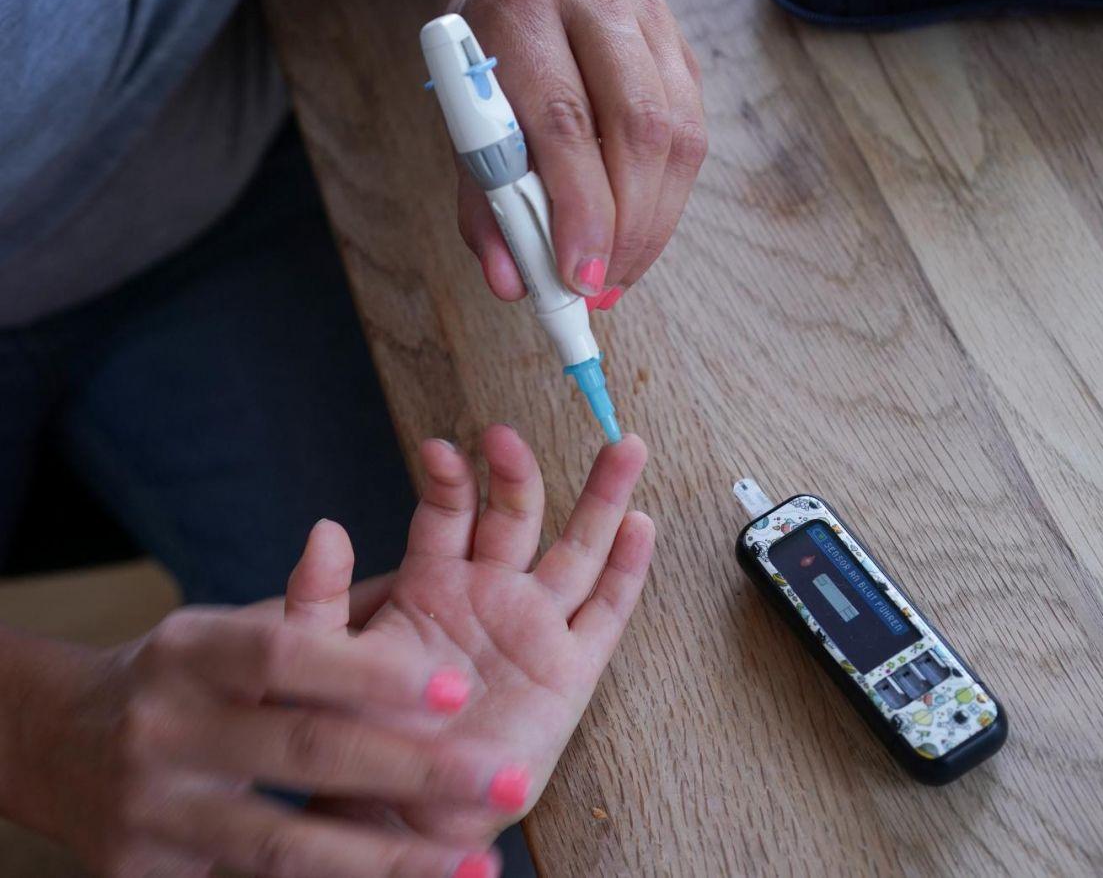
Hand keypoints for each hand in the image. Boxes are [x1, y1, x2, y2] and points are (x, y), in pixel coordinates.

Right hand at [4, 592, 518, 875]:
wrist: (56, 745)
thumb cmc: (188, 678)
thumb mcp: (231, 629)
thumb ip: (325, 612)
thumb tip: (430, 564)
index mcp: (193, 649)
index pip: (289, 652)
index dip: (373, 671)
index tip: (459, 688)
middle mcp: (166, 726)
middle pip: (303, 751)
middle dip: (416, 769)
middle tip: (510, 776)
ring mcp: (153, 810)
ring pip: (286, 845)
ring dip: (392, 861)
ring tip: (478, 865)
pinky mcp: (147, 875)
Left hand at [285, 425, 654, 845]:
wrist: (402, 808)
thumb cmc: (359, 736)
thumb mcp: (323, 659)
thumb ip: (319, 594)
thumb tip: (324, 526)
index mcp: (433, 585)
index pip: (449, 513)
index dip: (449, 478)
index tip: (439, 449)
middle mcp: (490, 594)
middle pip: (518, 514)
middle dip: (517, 472)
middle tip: (508, 438)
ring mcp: (535, 627)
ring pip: (578, 548)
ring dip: (602, 498)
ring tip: (621, 447)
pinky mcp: (570, 669)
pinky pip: (606, 611)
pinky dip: (627, 568)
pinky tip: (640, 525)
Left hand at [442, 0, 706, 306]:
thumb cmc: (488, 56)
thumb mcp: (462, 118)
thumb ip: (483, 201)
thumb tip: (512, 281)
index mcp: (522, 12)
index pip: (564, 120)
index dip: (579, 210)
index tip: (576, 275)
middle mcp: (593, 2)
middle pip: (637, 129)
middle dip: (625, 228)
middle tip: (600, 286)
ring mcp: (647, 19)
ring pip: (678, 136)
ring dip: (653, 224)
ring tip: (618, 272)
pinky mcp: (679, 45)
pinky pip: (692, 135)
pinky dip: (667, 199)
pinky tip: (638, 230)